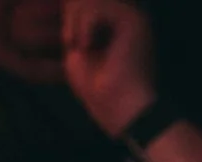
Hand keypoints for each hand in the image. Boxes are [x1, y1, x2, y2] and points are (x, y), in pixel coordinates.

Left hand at [62, 0, 157, 137]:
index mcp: (116, 25)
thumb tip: (69, 0)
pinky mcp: (133, 20)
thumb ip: (75, 23)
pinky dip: (85, 25)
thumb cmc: (98, 89)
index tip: (68, 41)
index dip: (71, 13)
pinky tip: (87, 45)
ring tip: (78, 45)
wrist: (121, 110)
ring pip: (92, 0)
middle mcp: (127, 17)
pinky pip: (98, 7)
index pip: (88, 4)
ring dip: (75, 21)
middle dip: (71, 15)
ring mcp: (132, 17)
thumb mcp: (77, 50)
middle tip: (69, 42)